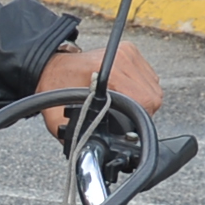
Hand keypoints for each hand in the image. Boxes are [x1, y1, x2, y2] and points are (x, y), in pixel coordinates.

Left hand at [37, 42, 162, 135]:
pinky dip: (141, 88)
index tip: (127, 124)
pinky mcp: (131, 51)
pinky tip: (124, 91)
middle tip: (123, 116)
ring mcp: (128, 53)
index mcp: (110, 72)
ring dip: (142, 99)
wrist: (50, 66)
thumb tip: (92, 153)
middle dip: (142, 111)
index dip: (138, 118)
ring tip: (122, 102)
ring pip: (153, 86)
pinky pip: (148, 77)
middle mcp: (123, 59)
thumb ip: (79, 135)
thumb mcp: (61, 119)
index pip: (144, 101)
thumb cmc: (55, 88)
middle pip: (152, 95)